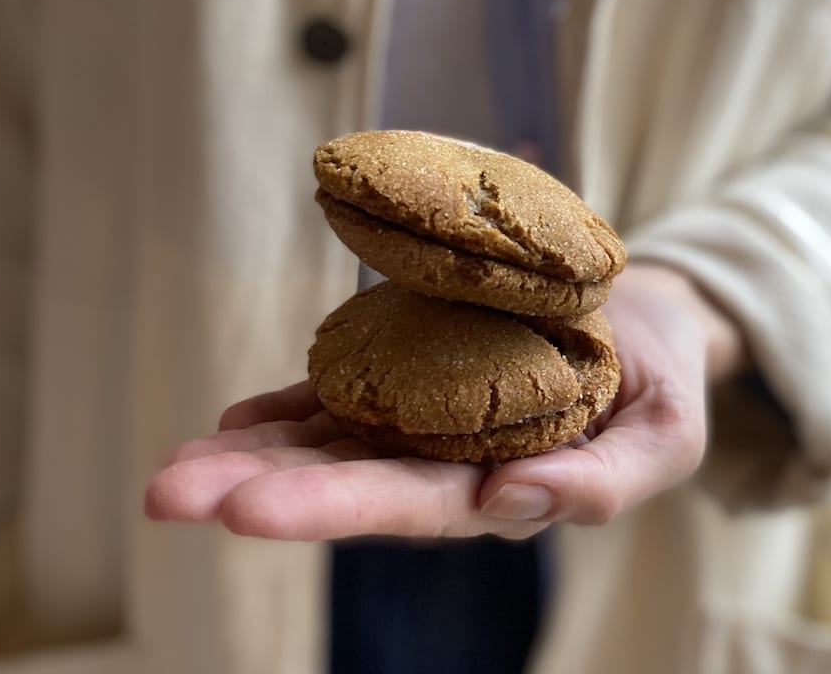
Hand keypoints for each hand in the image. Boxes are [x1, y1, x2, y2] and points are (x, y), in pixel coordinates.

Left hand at [144, 264, 743, 539]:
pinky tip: (235, 418)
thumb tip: (506, 506)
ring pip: (328, 441)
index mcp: (505, 486)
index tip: (245, 511)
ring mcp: (423, 418)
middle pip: (346, 479)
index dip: (330, 508)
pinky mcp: (412, 374)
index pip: (408, 507)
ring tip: (174, 466)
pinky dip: (287, 408)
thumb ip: (602, 486)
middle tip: (167, 493)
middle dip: (258, 489)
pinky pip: (341, 394)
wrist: (641, 319)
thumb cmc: (659, 384)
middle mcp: (448, 460)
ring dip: (250, 454)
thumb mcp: (663, 439)